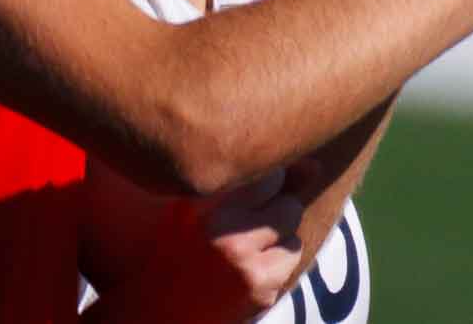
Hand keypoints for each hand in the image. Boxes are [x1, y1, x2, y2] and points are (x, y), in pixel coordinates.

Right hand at [81, 166, 306, 323]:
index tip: (250, 190)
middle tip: (251, 219)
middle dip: (277, 210)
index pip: (271, 178)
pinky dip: (275, 265)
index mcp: (213, 213)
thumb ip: (252, 181)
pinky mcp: (261, 298)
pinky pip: (287, 268)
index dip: (265, 181)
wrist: (157, 307)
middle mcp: (234, 244)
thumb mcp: (198, 203)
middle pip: (289, 208)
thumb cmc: (174, 244)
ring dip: (279, 239)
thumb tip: (315, 166)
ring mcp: (250, 275)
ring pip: (294, 240)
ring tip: (248, 245)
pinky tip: (246, 268)